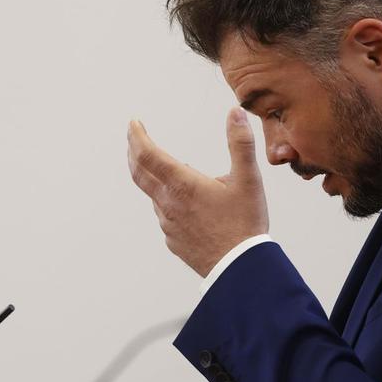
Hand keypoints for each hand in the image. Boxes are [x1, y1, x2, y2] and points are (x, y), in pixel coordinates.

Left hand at [127, 107, 269, 276]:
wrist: (240, 268)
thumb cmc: (245, 223)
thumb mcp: (248, 179)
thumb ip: (240, 143)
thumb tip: (235, 113)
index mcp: (182, 184)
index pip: (147, 154)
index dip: (136, 136)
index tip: (133, 123)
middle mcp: (168, 203)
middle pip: (139, 173)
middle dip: (133, 152)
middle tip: (133, 138)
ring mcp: (168, 224)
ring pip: (154, 195)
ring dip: (155, 178)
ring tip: (170, 169)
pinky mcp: (173, 240)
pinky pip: (165, 215)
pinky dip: (168, 201)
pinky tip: (184, 204)